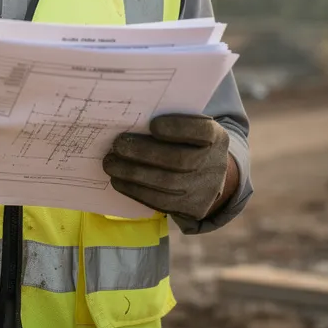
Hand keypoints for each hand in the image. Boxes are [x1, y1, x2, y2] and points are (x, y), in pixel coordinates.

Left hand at [103, 114, 230, 220]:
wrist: (210, 177)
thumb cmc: (190, 143)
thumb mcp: (191, 127)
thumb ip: (170, 121)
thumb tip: (132, 118)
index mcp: (217, 137)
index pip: (202, 131)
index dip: (178, 128)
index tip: (152, 124)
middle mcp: (215, 164)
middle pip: (180, 160)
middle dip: (144, 152)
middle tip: (118, 145)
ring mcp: (204, 190)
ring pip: (166, 184)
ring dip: (133, 173)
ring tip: (111, 163)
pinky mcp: (190, 209)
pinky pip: (160, 202)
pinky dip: (135, 190)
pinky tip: (118, 180)